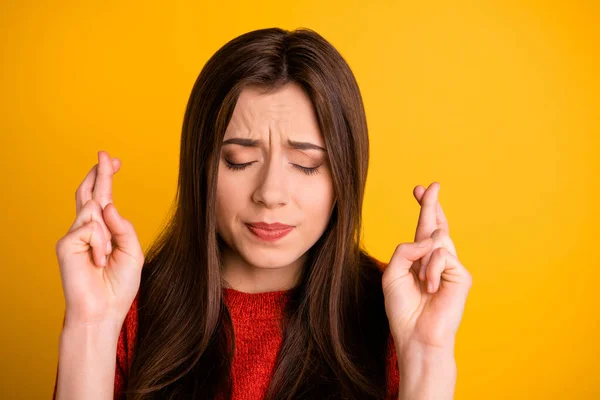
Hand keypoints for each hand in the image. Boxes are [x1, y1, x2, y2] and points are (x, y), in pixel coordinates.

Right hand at [55, 151, 144, 328]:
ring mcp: (74, 236)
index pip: (103, 199)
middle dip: (99, 173)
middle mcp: (86, 230)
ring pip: (93, 209)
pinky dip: (99, 243)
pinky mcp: (65, 244)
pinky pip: (90, 227)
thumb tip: (107, 205)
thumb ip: (124, 227)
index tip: (112, 161)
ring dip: (106, 234)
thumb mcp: (132, 252)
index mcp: (103, 231)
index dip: (106, 178)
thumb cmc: (118, 286)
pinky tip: (96, 261)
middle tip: (106, 154)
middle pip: (89, 193)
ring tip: (104, 258)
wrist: (103, 311)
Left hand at [382, 182, 471, 352]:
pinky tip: (430, 287)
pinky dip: (430, 270)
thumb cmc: (402, 309)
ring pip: (436, 239)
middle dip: (431, 204)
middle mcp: (436, 261)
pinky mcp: (461, 275)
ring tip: (421, 283)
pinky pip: (442, 255)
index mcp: (419, 260)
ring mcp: (451, 267)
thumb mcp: (392, 274)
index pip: (424, 229)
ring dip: (422, 260)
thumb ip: (405, 250)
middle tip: (431, 185)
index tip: (420, 189)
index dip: (425, 208)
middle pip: (436, 225)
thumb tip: (429, 238)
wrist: (416, 335)